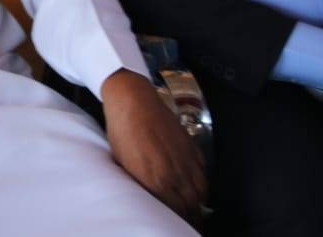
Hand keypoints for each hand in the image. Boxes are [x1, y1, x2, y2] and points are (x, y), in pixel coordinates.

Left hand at [101, 68, 206, 222]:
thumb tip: (149, 198)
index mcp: (155, 181)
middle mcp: (175, 175)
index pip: (174, 212)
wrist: (133, 101)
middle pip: (191, 206)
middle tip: (191, 224)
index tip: (177, 225)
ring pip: (201, 192)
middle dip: (191, 217)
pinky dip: (202, 185)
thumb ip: (140, 184)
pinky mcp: (193, 148)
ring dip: (198, 204)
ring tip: (195, 213)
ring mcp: (187, 161)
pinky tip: (197, 189)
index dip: (177, 221)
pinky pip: (203, 174)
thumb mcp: (123, 163)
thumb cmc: (121, 132)